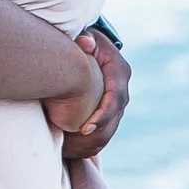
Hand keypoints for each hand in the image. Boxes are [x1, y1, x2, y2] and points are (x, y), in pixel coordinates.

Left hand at [48, 29, 128, 161]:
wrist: (90, 51)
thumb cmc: (82, 42)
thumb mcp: (85, 37)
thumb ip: (84, 39)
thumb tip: (85, 43)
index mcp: (119, 72)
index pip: (116, 98)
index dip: (102, 115)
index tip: (83, 129)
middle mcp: (121, 91)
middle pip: (113, 120)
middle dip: (93, 136)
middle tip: (69, 146)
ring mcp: (116, 105)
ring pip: (108, 132)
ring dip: (89, 145)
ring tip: (66, 151)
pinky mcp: (109, 115)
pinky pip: (102, 137)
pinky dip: (88, 146)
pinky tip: (69, 151)